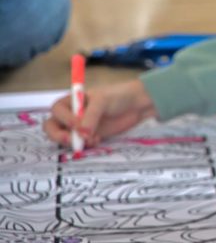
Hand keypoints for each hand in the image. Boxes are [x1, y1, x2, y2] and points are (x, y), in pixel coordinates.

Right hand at [42, 79, 157, 147]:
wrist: (137, 104)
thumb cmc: (118, 96)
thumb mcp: (103, 101)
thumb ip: (91, 116)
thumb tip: (81, 134)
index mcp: (72, 100)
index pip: (56, 111)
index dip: (64, 119)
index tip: (77, 124)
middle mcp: (71, 114)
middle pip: (52, 127)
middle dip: (58, 135)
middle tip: (71, 141)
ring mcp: (80, 126)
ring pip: (65, 138)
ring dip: (74, 142)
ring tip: (92, 139)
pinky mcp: (89, 136)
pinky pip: (80, 144)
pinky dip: (86, 145)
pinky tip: (98, 140)